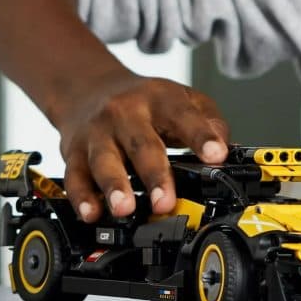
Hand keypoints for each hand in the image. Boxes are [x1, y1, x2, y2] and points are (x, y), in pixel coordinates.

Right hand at [53, 69, 229, 222]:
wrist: (88, 87)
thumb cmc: (143, 101)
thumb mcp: (182, 99)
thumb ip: (209, 121)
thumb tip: (226, 149)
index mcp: (159, 99)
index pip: (184, 116)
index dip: (202, 136)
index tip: (216, 155)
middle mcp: (126, 113)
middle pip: (141, 144)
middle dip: (155, 175)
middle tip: (166, 202)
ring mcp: (98, 133)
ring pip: (104, 161)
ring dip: (115, 187)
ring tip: (125, 209)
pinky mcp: (74, 152)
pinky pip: (75, 176)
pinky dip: (82, 197)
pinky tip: (92, 213)